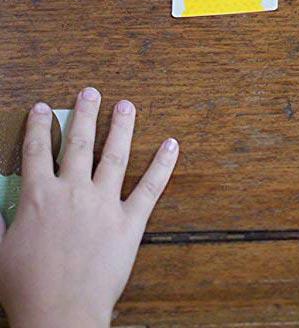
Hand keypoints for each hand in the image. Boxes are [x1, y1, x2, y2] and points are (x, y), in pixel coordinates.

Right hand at [0, 90, 178, 327]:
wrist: (59, 313)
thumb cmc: (25, 288)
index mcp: (38, 197)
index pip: (36, 152)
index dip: (39, 127)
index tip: (43, 108)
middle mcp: (72, 192)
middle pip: (78, 144)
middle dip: (84, 114)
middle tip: (90, 92)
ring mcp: (103, 204)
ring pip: (114, 155)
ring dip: (121, 127)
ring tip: (127, 105)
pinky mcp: (129, 221)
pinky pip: (150, 188)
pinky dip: (163, 165)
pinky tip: (172, 145)